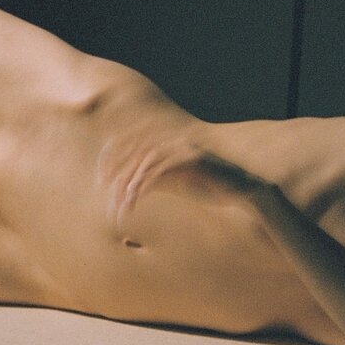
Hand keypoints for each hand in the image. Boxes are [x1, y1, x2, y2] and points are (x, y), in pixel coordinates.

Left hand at [110, 136, 267, 232]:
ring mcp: (183, 147)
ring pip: (145, 160)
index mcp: (168, 143)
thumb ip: (157, 180)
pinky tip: (135, 198)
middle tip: (104, 190)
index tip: (101, 178)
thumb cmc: (210, 186)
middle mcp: (173, 141)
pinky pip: (161, 169)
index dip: (112, 157)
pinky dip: (145, 184)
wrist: (243, 189)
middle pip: (134, 149)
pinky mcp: (192, 159)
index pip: (131, 142)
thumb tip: (131, 188)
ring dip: (129, 182)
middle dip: (115, 169)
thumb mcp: (178, 183)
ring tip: (121, 203)